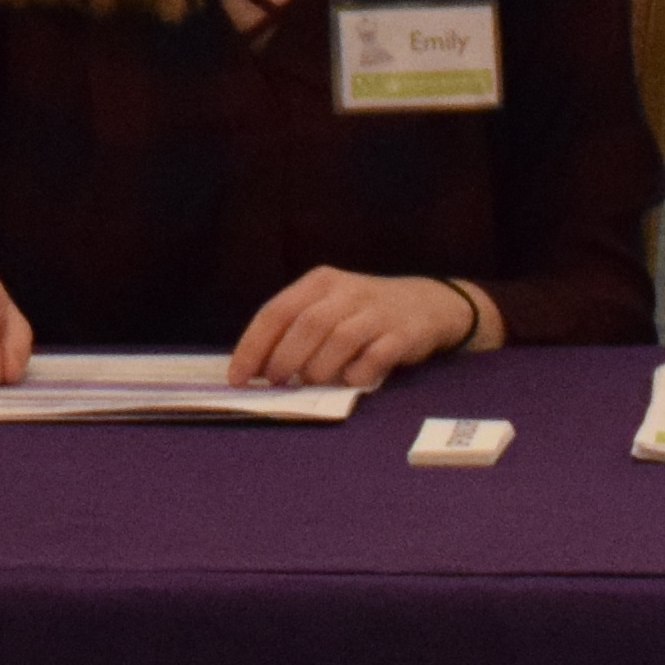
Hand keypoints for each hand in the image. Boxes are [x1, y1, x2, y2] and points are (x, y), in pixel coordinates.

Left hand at [230, 269, 481, 391]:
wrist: (427, 304)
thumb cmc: (363, 312)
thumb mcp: (327, 307)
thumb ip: (295, 331)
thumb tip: (257, 369)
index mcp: (319, 282)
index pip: (276, 311)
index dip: (253, 346)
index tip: (237, 377)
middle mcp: (346, 292)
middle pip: (307, 325)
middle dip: (284, 359)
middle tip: (276, 382)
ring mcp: (377, 312)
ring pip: (339, 340)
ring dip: (318, 369)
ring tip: (311, 382)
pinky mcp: (402, 334)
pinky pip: (375, 357)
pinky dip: (357, 374)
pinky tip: (350, 380)